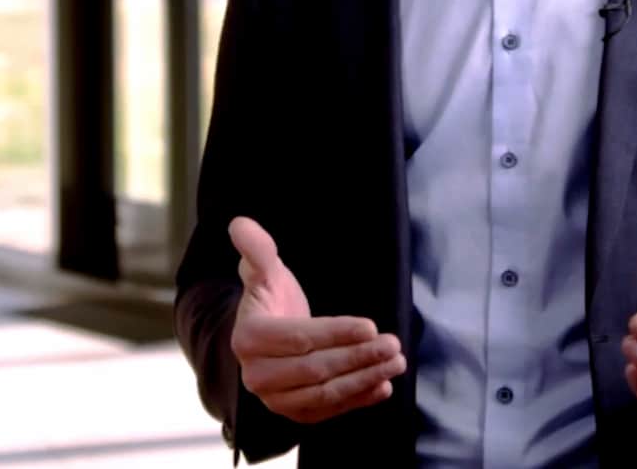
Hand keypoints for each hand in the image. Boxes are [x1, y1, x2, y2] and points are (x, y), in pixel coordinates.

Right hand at [227, 216, 405, 424]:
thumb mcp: (265, 271)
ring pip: (324, 393)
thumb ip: (257, 249)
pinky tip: (383, 387)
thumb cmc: (272, 299)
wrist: (267, 336)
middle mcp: (257, 375)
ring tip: (396, 363)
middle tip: (393, 344)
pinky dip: (357, 401)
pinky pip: (328, 411)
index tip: (370, 326)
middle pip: (315, 370)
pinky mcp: (293, 413)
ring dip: (364, 379)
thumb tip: (240, 224)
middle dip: (358, 357)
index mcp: (248, 338)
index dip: (336, 333)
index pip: (299, 339)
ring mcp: (274, 399)